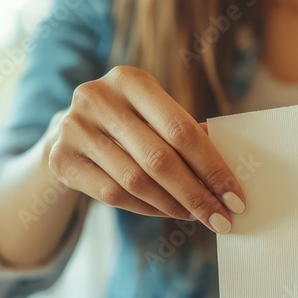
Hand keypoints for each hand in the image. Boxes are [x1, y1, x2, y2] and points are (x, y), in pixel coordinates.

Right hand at [46, 66, 244, 233]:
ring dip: (174, 205)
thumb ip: (188, 135)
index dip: (212, 166)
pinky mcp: (61, 159)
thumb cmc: (131, 121)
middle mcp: (97, 98)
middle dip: (196, 193)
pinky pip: (113, 195)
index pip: (181, 129)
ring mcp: (74, 128)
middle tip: (222, 218)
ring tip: (197, 216)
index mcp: (130, 79)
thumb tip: (229, 176)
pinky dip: (147, 208)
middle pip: (159, 159)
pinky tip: (168, 212)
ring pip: (136, 181)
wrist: (72, 128)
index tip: (235, 195)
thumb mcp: (157, 114)